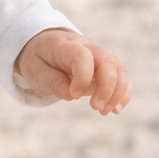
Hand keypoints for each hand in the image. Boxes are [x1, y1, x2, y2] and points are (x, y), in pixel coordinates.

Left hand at [15, 29, 131, 115]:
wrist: (45, 46)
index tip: (74, 95)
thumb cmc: (40, 60)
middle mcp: (87, 47)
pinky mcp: (106, 66)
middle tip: (96, 107)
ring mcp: (99, 55)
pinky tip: (116, 109)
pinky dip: (123, 93)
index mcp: (66, 46)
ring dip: (117, 92)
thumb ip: (52, 82)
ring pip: (119, 68)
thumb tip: (72, 96)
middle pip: (107, 61)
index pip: (82, 56)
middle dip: (106, 87)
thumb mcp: (35, 71)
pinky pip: (122, 76)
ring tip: (104, 111)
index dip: (83, 77)